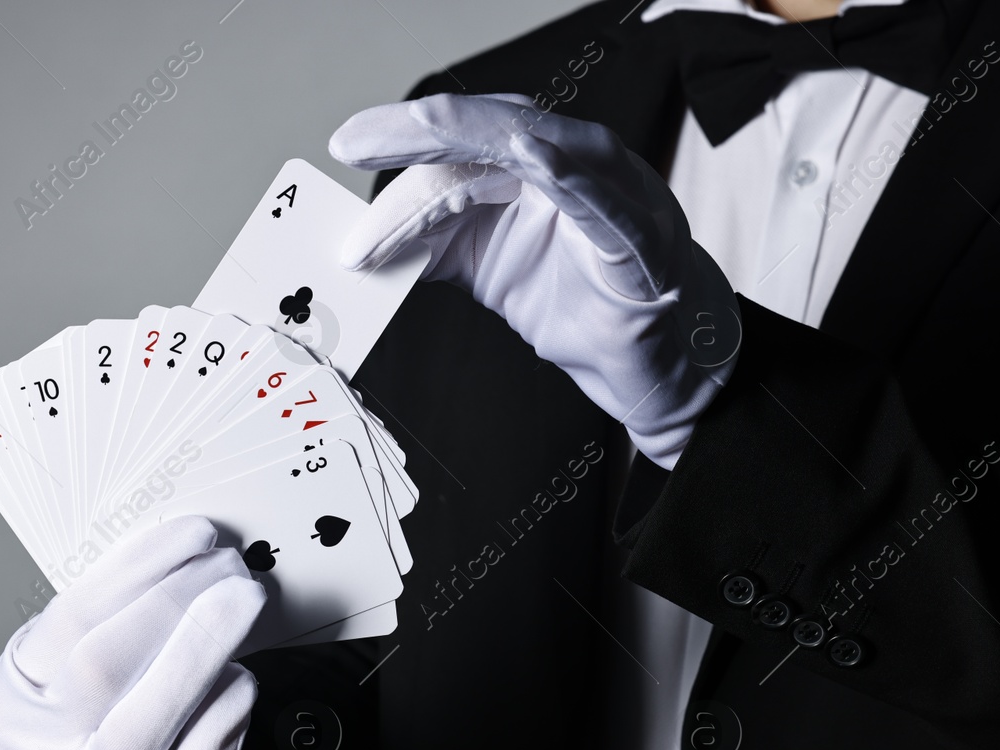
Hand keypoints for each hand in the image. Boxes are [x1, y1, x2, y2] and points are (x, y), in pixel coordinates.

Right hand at [0, 515, 264, 749]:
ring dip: (203, 649)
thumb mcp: (70, 679)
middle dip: (176, 602)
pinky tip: (240, 676)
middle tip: (229, 567)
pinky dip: (222, 715)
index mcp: (11, 702)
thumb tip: (182, 552)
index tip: (193, 534)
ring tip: (243, 603)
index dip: (138, 569)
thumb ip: (112, 623)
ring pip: (141, 725)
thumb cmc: (95, 737)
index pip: (70, 621)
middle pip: (102, 668)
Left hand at [330, 93, 738, 468]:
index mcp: (544, 165)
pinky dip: (573, 175)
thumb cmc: (582, 308)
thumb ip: (433, 246)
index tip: (347, 147)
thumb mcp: (484, 271)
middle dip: (421, 133)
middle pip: (494, 129)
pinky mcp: (645, 237)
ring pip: (542, 150)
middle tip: (357, 142)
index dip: (404, 142)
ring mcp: (619, 193)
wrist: (651, 370)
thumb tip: (364, 242)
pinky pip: (606, 201)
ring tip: (421, 139)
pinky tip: (535, 155)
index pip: (465, 142)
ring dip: (473, 148)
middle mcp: (583, 163)